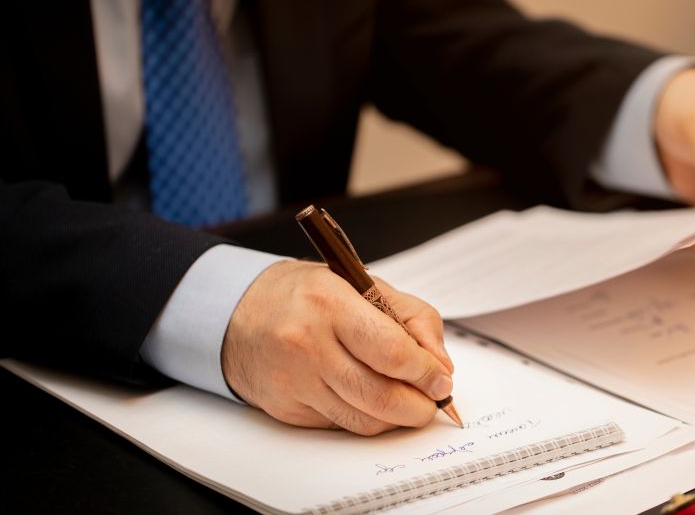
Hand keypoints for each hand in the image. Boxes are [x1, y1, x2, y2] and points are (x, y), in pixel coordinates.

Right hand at [221, 260, 453, 434]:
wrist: (238, 313)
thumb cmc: (306, 296)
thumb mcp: (362, 284)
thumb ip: (412, 318)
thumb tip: (440, 365)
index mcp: (330, 304)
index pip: (392, 352)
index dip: (426, 373)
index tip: (442, 380)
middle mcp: (307, 345)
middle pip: (381, 396)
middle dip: (420, 406)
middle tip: (434, 401)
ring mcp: (294, 381)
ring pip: (364, 420)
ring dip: (397, 418)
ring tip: (409, 402)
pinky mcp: (286, 409)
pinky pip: (340, 425)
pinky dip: (365, 418)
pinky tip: (370, 400)